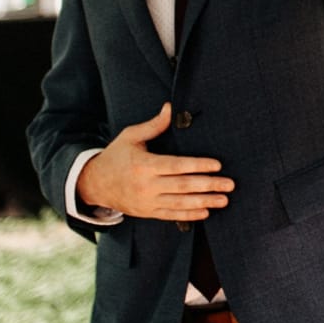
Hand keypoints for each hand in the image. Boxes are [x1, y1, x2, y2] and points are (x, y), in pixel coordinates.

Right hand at [77, 103, 234, 221]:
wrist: (93, 184)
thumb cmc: (115, 156)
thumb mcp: (130, 137)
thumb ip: (153, 125)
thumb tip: (170, 108)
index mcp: (144, 165)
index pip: (176, 166)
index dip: (198, 165)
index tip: (218, 165)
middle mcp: (146, 185)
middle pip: (183, 186)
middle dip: (208, 185)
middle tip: (229, 184)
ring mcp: (147, 201)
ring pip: (180, 203)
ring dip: (204, 202)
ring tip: (224, 199)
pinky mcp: (147, 212)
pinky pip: (171, 215)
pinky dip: (189, 214)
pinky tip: (206, 211)